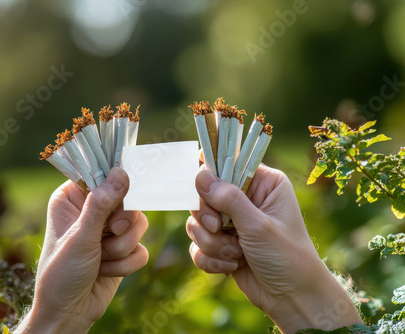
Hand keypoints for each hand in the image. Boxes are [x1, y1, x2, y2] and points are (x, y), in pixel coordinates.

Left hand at [16, 168, 148, 332]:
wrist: (68, 312)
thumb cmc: (61, 273)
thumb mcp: (80, 236)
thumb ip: (102, 204)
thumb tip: (121, 172)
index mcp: (72, 198)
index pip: (102, 176)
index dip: (116, 186)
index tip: (121, 199)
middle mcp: (92, 210)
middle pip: (128, 199)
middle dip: (122, 225)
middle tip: (111, 232)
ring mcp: (109, 230)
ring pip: (139, 224)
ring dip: (122, 248)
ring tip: (101, 259)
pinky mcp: (123, 249)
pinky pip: (142, 247)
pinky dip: (126, 263)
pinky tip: (106, 272)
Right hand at [187, 165, 362, 332]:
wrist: (292, 299)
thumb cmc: (287, 257)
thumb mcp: (258, 225)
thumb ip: (228, 199)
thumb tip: (200, 176)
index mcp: (262, 183)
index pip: (227, 163)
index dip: (211, 174)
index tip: (205, 191)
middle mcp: (246, 199)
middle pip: (204, 194)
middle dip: (208, 218)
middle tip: (219, 228)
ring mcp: (231, 223)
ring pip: (197, 222)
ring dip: (211, 243)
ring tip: (235, 255)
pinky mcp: (221, 244)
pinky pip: (198, 245)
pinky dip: (210, 258)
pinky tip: (230, 267)